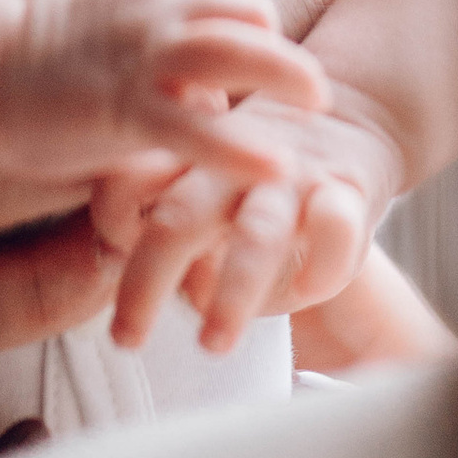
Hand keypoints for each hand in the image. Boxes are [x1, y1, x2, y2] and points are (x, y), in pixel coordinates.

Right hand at [0, 0, 328, 180]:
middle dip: (278, 42)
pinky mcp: (126, 109)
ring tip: (320, 99)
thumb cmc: (18, 49)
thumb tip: (162, 46)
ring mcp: (142, 55)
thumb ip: (130, 17)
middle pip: (243, 8)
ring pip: (235, 50)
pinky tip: (274, 165)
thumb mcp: (85, 9)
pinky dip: (241, 145)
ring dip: (286, 72)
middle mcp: (151, 8)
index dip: (248, 7)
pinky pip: (198, 125)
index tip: (258, 39)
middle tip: (309, 81)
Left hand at [95, 103, 402, 355]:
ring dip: (233, 291)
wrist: (351, 111)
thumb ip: (177, 240)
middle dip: (148, 279)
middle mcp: (235, 168)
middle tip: (127, 339)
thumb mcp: (210, 194)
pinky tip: (306, 292)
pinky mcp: (349, 191)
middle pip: (180, 215)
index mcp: (191, 161)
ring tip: (212, 345)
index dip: (111, 218)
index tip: (105, 261)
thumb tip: (154, 296)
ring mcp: (292, 179)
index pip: (131, 181)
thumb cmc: (261, 179)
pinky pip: (335, 227)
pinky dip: (321, 265)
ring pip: (258, 232)